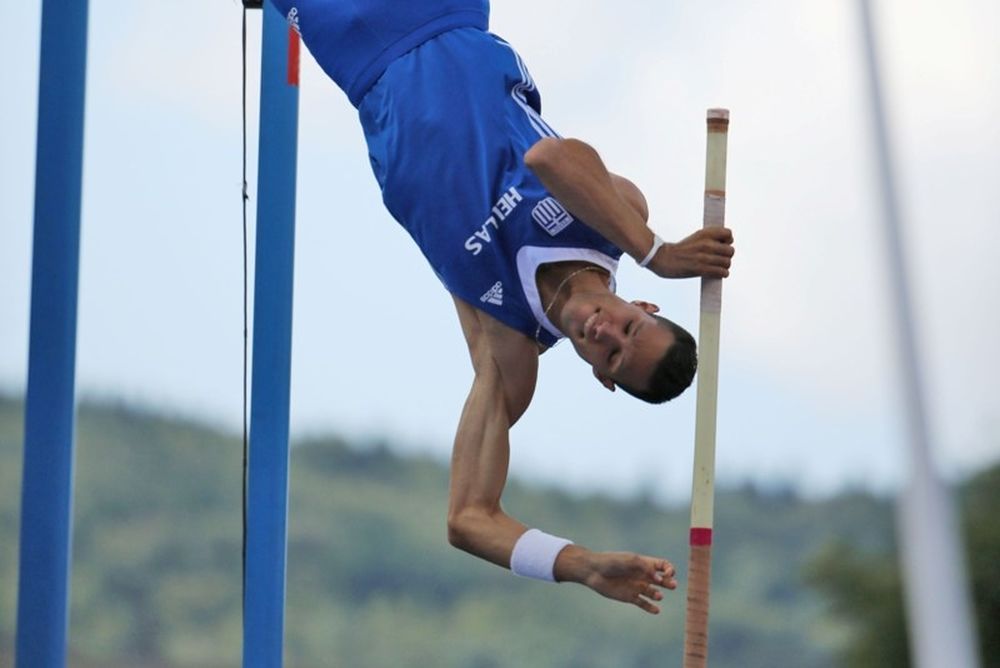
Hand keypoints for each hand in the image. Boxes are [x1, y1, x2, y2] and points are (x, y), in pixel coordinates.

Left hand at [557, 546, 677, 613]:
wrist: (594, 571)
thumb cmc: (612, 562)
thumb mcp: (630, 560)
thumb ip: (645, 567)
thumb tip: (659, 579)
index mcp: (644, 563)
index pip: (663, 566)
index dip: (669, 569)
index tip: (667, 573)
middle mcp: (643, 575)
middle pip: (662, 580)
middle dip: (669, 582)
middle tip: (672, 585)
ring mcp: (637, 587)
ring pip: (654, 593)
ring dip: (658, 595)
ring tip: (657, 595)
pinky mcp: (630, 597)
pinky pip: (643, 604)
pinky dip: (651, 608)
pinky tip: (656, 610)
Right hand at [649, 227, 733, 278]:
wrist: (663, 258)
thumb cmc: (680, 250)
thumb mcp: (696, 237)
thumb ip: (711, 238)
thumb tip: (727, 244)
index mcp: (705, 234)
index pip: (728, 234)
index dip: (728, 241)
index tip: (723, 245)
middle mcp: (706, 244)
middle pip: (730, 250)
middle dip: (726, 256)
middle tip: (720, 259)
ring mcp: (704, 257)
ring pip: (727, 263)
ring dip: (724, 267)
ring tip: (717, 268)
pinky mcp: (701, 269)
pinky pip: (721, 272)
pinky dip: (722, 274)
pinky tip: (717, 273)